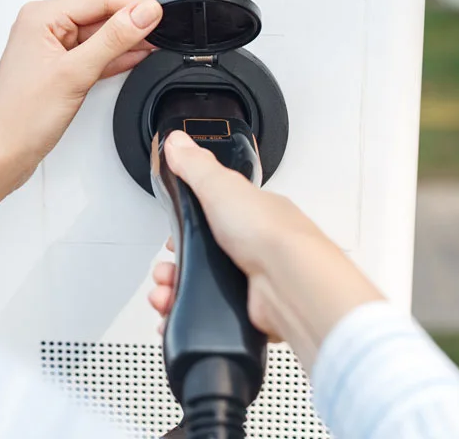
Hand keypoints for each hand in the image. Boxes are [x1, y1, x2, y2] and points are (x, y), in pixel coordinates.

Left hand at [0, 0, 160, 259]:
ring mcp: (50, 51)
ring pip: (98, 36)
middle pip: (99, 15)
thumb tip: (143, 13)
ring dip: (125, 41)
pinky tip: (134, 57)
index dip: (133, 6)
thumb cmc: (18, 119)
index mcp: (41, 17)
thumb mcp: (74, 73)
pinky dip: (113, 58)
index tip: (162, 15)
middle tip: (164, 31)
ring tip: (156, 44)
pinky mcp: (57, 72)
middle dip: (131, 23)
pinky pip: (92, 55)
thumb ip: (113, 40)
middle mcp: (43, 28)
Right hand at [146, 131, 383, 367]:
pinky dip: (189, 315)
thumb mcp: (223, 187)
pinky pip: (212, 313)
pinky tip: (178, 311)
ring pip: (203, 286)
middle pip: (202, 255)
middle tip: (165, 268)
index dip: (186, 227)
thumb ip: (196, 166)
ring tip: (165, 293)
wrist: (292, 284)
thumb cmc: (271, 234)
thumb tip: (177, 142)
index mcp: (253, 214)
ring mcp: (252, 280)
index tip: (171, 235)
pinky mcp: (249, 309)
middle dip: (174, 264)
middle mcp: (255, 247)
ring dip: (175, 289)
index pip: (213, 215)